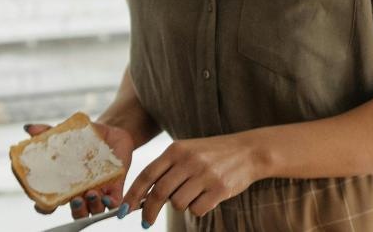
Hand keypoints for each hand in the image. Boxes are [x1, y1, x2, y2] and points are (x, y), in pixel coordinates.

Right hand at [23, 120, 135, 219]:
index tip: (40, 204)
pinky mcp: (115, 188)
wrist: (111, 133)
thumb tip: (29, 128)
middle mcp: (81, 192)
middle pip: (76, 212)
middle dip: (76, 210)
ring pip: (94, 210)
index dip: (44, 207)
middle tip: (75, 199)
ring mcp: (98, 192)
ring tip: (92, 193)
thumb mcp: (66, 134)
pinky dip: (111, 204)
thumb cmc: (84, 138)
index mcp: (65, 184)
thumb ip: (48, 132)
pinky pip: (114, 203)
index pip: (51, 203)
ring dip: (92, 206)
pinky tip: (108, 197)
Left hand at [124, 132, 265, 226]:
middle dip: (149, 212)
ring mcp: (205, 175)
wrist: (248, 151)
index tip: (124, 210)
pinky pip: (197, 209)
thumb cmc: (211, 154)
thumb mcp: (186, 152)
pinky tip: (206, 198)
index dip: (132, 195)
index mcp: (176, 150)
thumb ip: (166, 169)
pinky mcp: (219, 189)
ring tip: (192, 195)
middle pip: (159, 193)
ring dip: (180, 206)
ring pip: (178, 203)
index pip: (147, 175)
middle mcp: (189, 161)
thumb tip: (143, 196)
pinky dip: (197, 209)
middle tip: (146, 222)